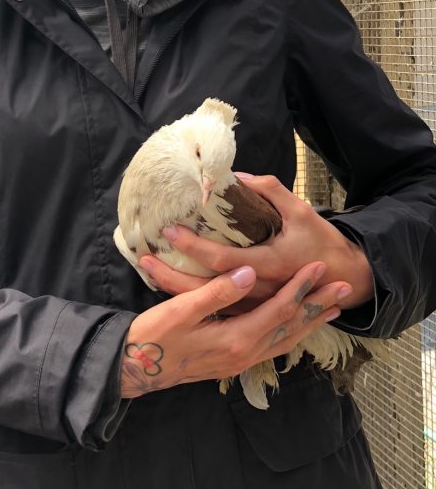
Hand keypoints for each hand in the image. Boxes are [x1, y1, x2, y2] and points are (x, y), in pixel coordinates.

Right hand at [121, 260, 346, 397]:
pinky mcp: (233, 361)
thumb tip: (249, 272)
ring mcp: (241, 361)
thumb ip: (218, 292)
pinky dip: (291, 334)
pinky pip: (274, 347)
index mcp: (237, 339)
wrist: (136, 368)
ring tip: (331, 308)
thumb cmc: (155, 336)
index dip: (301, 287)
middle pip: (292, 327)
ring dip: (310, 322)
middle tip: (344, 288)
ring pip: (286, 340)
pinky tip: (295, 328)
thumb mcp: (182, 310)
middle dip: (318, 305)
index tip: (319, 267)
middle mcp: (245, 353)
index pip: (279, 310)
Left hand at [138, 173, 373, 311]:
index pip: (223, 261)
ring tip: (149, 270)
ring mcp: (253, 306)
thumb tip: (240, 176)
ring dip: (176, 290)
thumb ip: (272, 192)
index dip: (194, 248)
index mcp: (270, 265)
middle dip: (172, 277)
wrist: (344, 279)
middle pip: (205, 291)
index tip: (170, 230)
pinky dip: (192, 298)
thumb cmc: (321, 243)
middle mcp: (258, 291)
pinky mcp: (252, 312)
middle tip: (143, 258)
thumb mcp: (302, 212)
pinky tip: (172, 284)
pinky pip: (216, 309)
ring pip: (208, 305)